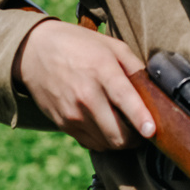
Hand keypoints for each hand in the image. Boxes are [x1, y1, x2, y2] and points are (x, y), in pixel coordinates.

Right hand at [13, 18, 155, 149]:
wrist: (34, 51)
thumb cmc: (79, 46)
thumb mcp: (112, 46)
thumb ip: (135, 67)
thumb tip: (155, 91)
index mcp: (102, 71)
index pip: (124, 100)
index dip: (140, 119)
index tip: (152, 132)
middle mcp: (86, 96)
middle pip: (117, 134)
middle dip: (136, 138)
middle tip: (144, 131)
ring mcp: (72, 113)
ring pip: (106, 143)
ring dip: (120, 141)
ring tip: (126, 127)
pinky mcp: (63, 124)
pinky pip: (91, 143)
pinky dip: (103, 140)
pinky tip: (106, 126)